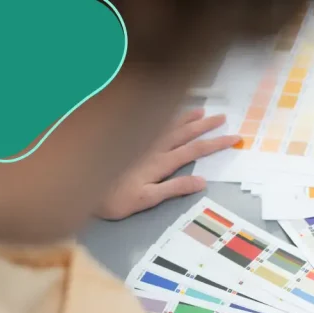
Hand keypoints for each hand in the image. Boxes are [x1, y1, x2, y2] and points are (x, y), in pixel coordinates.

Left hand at [96, 108, 239, 219]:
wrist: (79, 186)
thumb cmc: (113, 199)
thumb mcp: (145, 200)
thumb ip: (173, 189)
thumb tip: (202, 181)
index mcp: (160, 163)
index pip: (194, 150)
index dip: (215, 144)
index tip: (234, 138)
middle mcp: (152, 149)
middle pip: (184, 134)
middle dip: (205, 126)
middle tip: (223, 118)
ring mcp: (140, 143)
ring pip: (168, 126)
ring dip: (186, 118)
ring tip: (202, 111)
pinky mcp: (128, 143)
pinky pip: (150, 125)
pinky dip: (163, 118)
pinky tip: (168, 114)